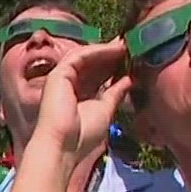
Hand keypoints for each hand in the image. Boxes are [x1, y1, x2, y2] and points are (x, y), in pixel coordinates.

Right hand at [31, 39, 131, 162]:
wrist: (63, 148)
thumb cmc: (82, 137)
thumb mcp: (106, 110)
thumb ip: (116, 93)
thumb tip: (129, 79)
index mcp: (79, 95)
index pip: (98, 75)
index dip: (114, 66)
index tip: (132, 58)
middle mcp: (69, 85)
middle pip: (92, 64)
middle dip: (112, 55)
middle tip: (131, 45)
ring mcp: (62, 79)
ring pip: (85, 57)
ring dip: (106, 50)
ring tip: (126, 44)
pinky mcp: (58, 75)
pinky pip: (79, 56)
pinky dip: (97, 51)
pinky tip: (114, 48)